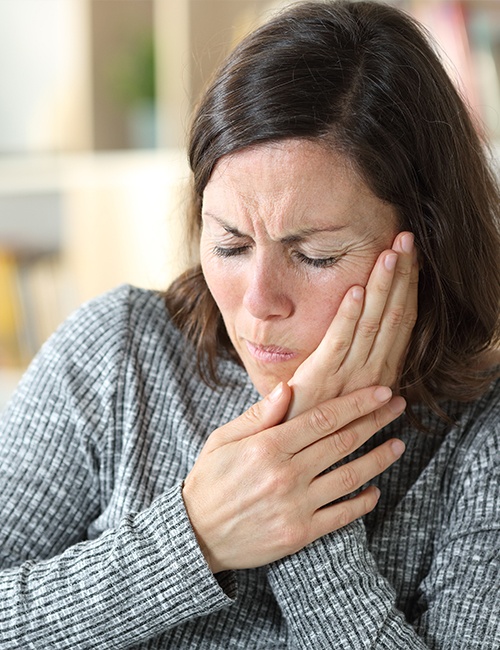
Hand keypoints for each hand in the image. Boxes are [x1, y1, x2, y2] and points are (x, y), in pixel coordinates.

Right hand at [182, 383, 405, 572]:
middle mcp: (286, 474)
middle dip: (375, 421)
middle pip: (342, 442)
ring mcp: (296, 505)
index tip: (381, 391)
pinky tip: (375, 490)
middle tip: (398, 407)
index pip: (323, 418)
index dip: (357, 403)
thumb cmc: (210, 480)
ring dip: (379, 459)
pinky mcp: (300, 533)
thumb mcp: (223, 440)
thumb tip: (288, 387)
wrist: (196, 536)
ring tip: (398, 444)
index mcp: (267, 446)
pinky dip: (362, 502)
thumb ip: (258, 415)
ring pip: (349, 476)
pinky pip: (341, 516)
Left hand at [287, 232, 417, 418]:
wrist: (296, 450)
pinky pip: (339, 341)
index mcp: (382, 372)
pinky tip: (355, 288)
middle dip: (401, 275)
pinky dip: (348, 314)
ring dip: (382, 286)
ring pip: (372, 323)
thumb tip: (391, 382)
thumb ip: (369, 380)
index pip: (402, 321)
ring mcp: (348, 375)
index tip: (412, 256)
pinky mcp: (321, 377)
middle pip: (393, 315)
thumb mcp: (352, 395)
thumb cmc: (320, 416)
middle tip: (407, 239)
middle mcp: (373, 372)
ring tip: (390, 253)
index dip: (409, 287)